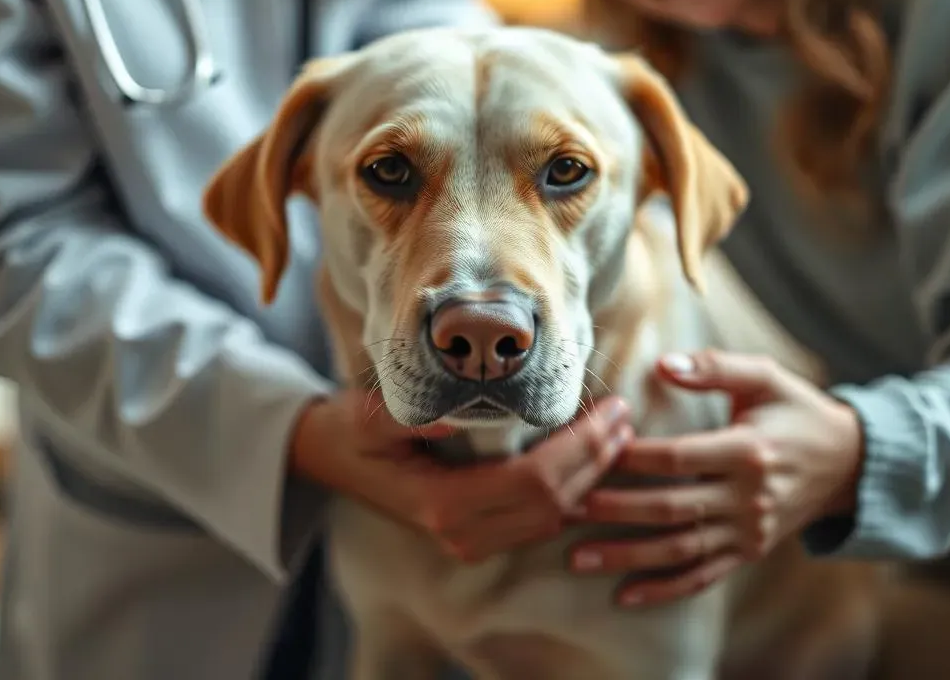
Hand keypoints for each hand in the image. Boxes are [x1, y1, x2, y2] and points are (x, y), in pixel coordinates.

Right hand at [290, 389, 632, 562]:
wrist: (324, 458)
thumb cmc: (348, 430)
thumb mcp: (370, 415)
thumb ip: (414, 417)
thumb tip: (461, 411)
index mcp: (441, 502)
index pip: (533, 480)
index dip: (579, 448)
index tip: (609, 409)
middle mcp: (459, 531)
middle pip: (552, 503)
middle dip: (597, 460)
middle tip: (625, 415)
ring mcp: (466, 539)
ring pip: (551, 518)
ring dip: (591, 478)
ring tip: (617, 433)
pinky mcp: (471, 533)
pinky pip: (536, 523)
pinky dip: (571, 493)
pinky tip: (588, 463)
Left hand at [568, 350, 862, 606]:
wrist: (849, 462)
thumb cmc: (797, 410)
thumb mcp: (764, 377)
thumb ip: (714, 368)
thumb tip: (663, 364)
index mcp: (748, 451)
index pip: (679, 458)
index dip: (634, 457)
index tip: (595, 451)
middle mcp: (748, 498)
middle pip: (672, 508)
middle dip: (616, 510)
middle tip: (568, 507)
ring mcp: (748, 532)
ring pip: (679, 549)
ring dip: (627, 556)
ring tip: (578, 557)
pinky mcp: (748, 552)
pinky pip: (702, 576)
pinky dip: (663, 588)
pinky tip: (624, 594)